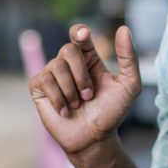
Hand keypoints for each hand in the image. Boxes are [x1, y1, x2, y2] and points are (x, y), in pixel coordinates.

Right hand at [29, 24, 140, 153]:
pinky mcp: (38, 87)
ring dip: (71, 91)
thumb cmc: (111, 113)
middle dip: (81, 74)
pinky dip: (59, 98)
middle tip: (88, 96)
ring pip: (57, 66)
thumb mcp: (128, 85)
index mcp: (88, 59)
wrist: (94, 139)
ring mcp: (52, 74)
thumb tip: (123, 28)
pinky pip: (45, 80)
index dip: (79, 31)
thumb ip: (129, 58)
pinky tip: (65, 111)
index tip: (84, 35)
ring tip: (77, 105)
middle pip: (68, 49)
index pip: (78, 34)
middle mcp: (68, 64)